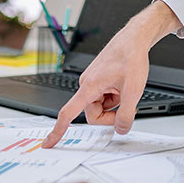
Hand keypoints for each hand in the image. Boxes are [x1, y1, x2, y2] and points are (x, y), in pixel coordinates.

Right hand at [45, 1, 180, 146]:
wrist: (134, 39)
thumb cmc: (131, 57)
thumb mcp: (134, 90)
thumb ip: (126, 115)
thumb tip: (121, 129)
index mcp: (90, 86)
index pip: (68, 112)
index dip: (58, 130)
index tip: (48, 143)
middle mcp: (87, 84)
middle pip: (93, 115)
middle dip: (111, 115)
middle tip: (128, 107)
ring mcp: (92, 83)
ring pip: (100, 107)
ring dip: (114, 105)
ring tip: (126, 89)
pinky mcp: (97, 81)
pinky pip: (103, 99)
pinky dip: (115, 98)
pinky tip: (123, 86)